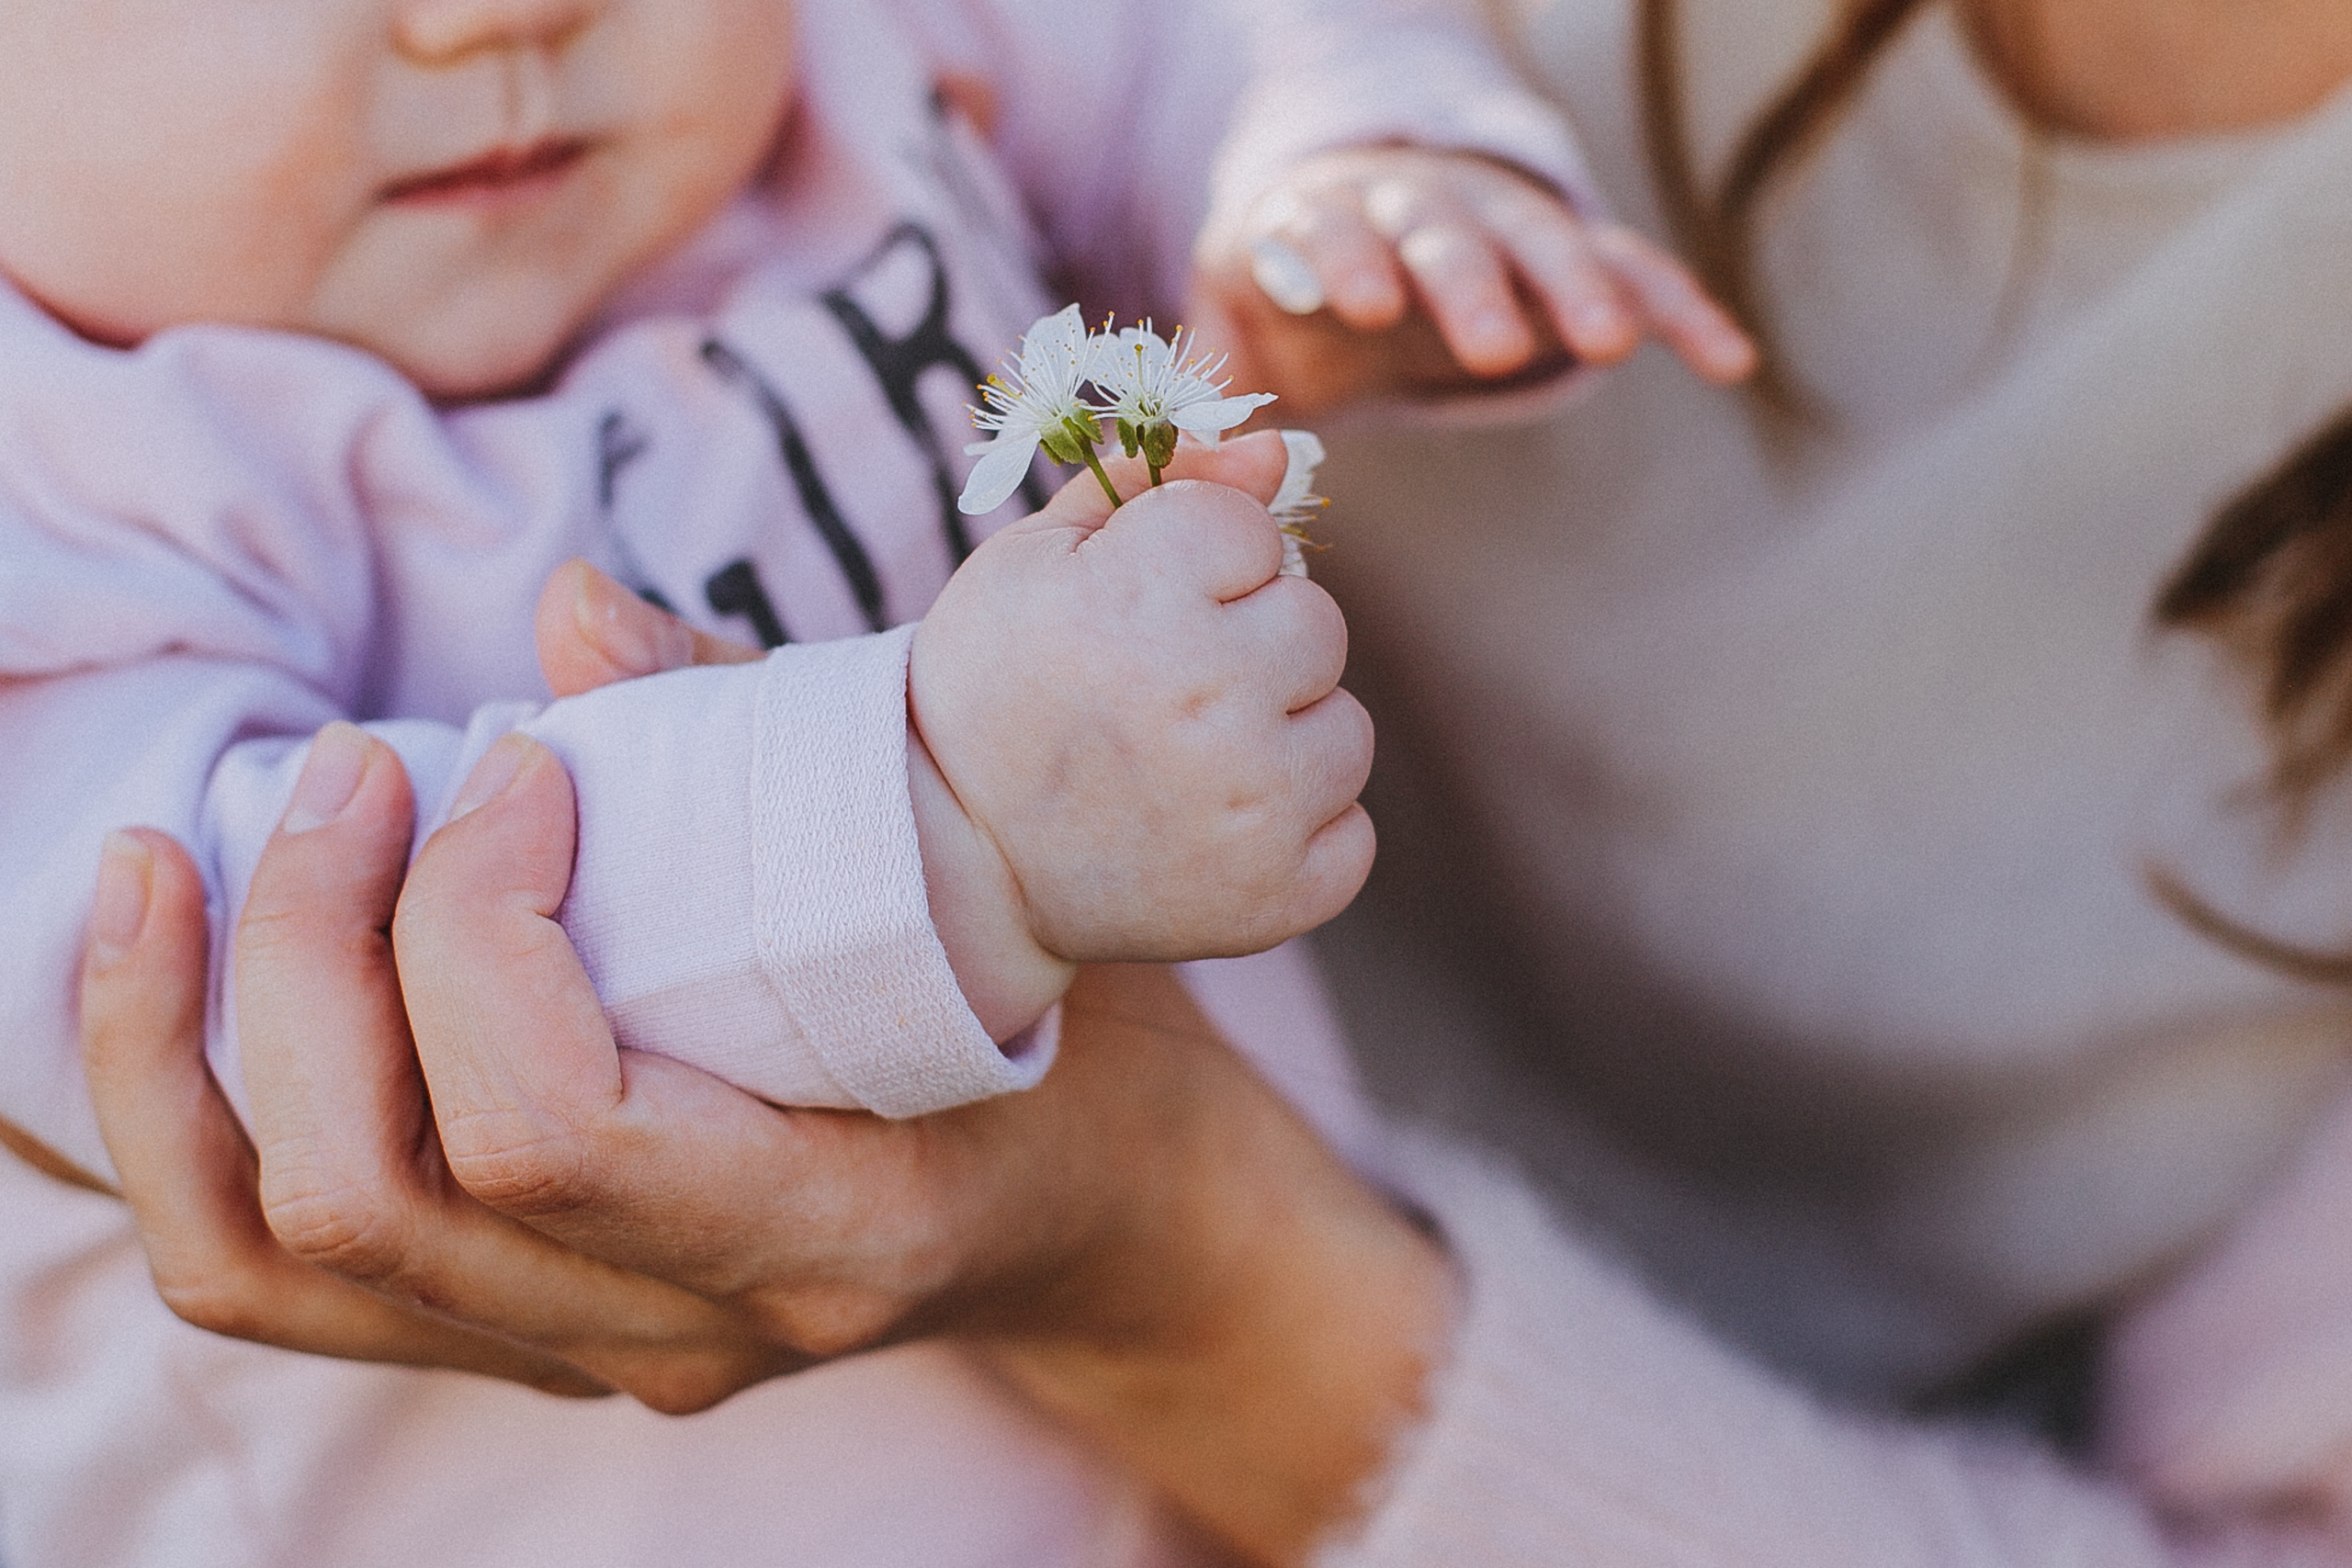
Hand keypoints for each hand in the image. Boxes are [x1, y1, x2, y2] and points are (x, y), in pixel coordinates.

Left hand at [79, 724, 1450, 1564]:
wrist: (1100, 1213)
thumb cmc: (1078, 1033)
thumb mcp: (985, 881)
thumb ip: (782, 739)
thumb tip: (567, 606)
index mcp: (834, 1230)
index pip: (554, 1133)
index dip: (478, 928)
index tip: (524, 766)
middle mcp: (691, 1333)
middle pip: (381, 1196)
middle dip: (311, 953)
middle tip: (356, 771)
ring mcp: (600, 1355)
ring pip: (282, 1267)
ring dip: (183, 1055)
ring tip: (172, 865)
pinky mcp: (536, 1334)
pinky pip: (294, 1277)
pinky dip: (194, 1125)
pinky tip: (197, 973)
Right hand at [909, 430, 1376, 980]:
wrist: (948, 865)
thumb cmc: (995, 691)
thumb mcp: (1038, 561)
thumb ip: (1161, 484)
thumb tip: (1278, 450)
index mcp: (1142, 595)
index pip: (1253, 530)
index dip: (1196, 567)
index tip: (1134, 616)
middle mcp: (1208, 697)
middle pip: (1316, 625)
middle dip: (1251, 648)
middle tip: (1165, 699)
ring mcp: (1252, 805)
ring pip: (1345, 732)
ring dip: (1282, 744)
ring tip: (1187, 771)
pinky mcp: (1278, 897)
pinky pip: (1351, 835)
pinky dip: (1294, 839)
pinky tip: (1212, 836)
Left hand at [1191, 146, 1755, 413]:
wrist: (1360, 229)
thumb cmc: (1290, 294)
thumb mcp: (1234, 318)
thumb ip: (1209, 371)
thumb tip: (1183, 441)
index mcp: (1321, 217)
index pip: (1330, 227)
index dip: (1343, 259)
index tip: (1361, 302)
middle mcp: (1417, 203)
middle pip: (1446, 234)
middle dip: (1470, 284)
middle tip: (1495, 346)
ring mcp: (1500, 219)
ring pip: (1544, 242)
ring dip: (1577, 288)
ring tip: (1609, 348)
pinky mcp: (1570, 249)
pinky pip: (1635, 271)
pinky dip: (1681, 309)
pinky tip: (1728, 360)